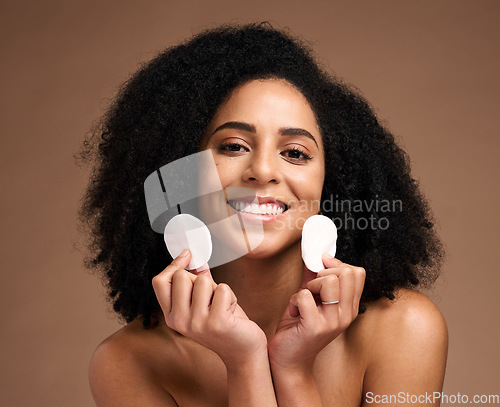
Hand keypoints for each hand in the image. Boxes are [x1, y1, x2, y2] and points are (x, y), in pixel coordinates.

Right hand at [152, 250, 266, 366]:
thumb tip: (193, 256)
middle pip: (181, 276)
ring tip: (222, 305)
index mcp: (171, 316)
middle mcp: (179, 321)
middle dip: (200, 279)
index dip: (173, 264)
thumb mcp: (204, 302)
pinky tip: (231, 311)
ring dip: (218, 289)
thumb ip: (196, 279)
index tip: (187, 256)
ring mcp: (197, 323)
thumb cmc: (224, 323)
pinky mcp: (216, 322)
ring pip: (203, 281)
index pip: (160, 281)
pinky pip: (223, 289)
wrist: (242, 350)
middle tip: (211, 296)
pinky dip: (231, 296)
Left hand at [268, 253, 365, 370]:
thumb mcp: (311, 299)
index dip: (336, 265)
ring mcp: (332, 322)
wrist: (289, 361)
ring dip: (309, 286)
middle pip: (345, 272)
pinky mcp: (315, 327)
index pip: (357, 272)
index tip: (320, 274)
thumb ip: (316, 278)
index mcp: (349, 307)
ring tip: (302, 301)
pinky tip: (293, 312)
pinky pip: (304, 295)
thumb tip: (318, 255)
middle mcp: (346, 315)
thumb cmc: (298, 328)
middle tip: (311, 290)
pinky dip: (293, 299)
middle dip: (322, 274)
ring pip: (328, 281)